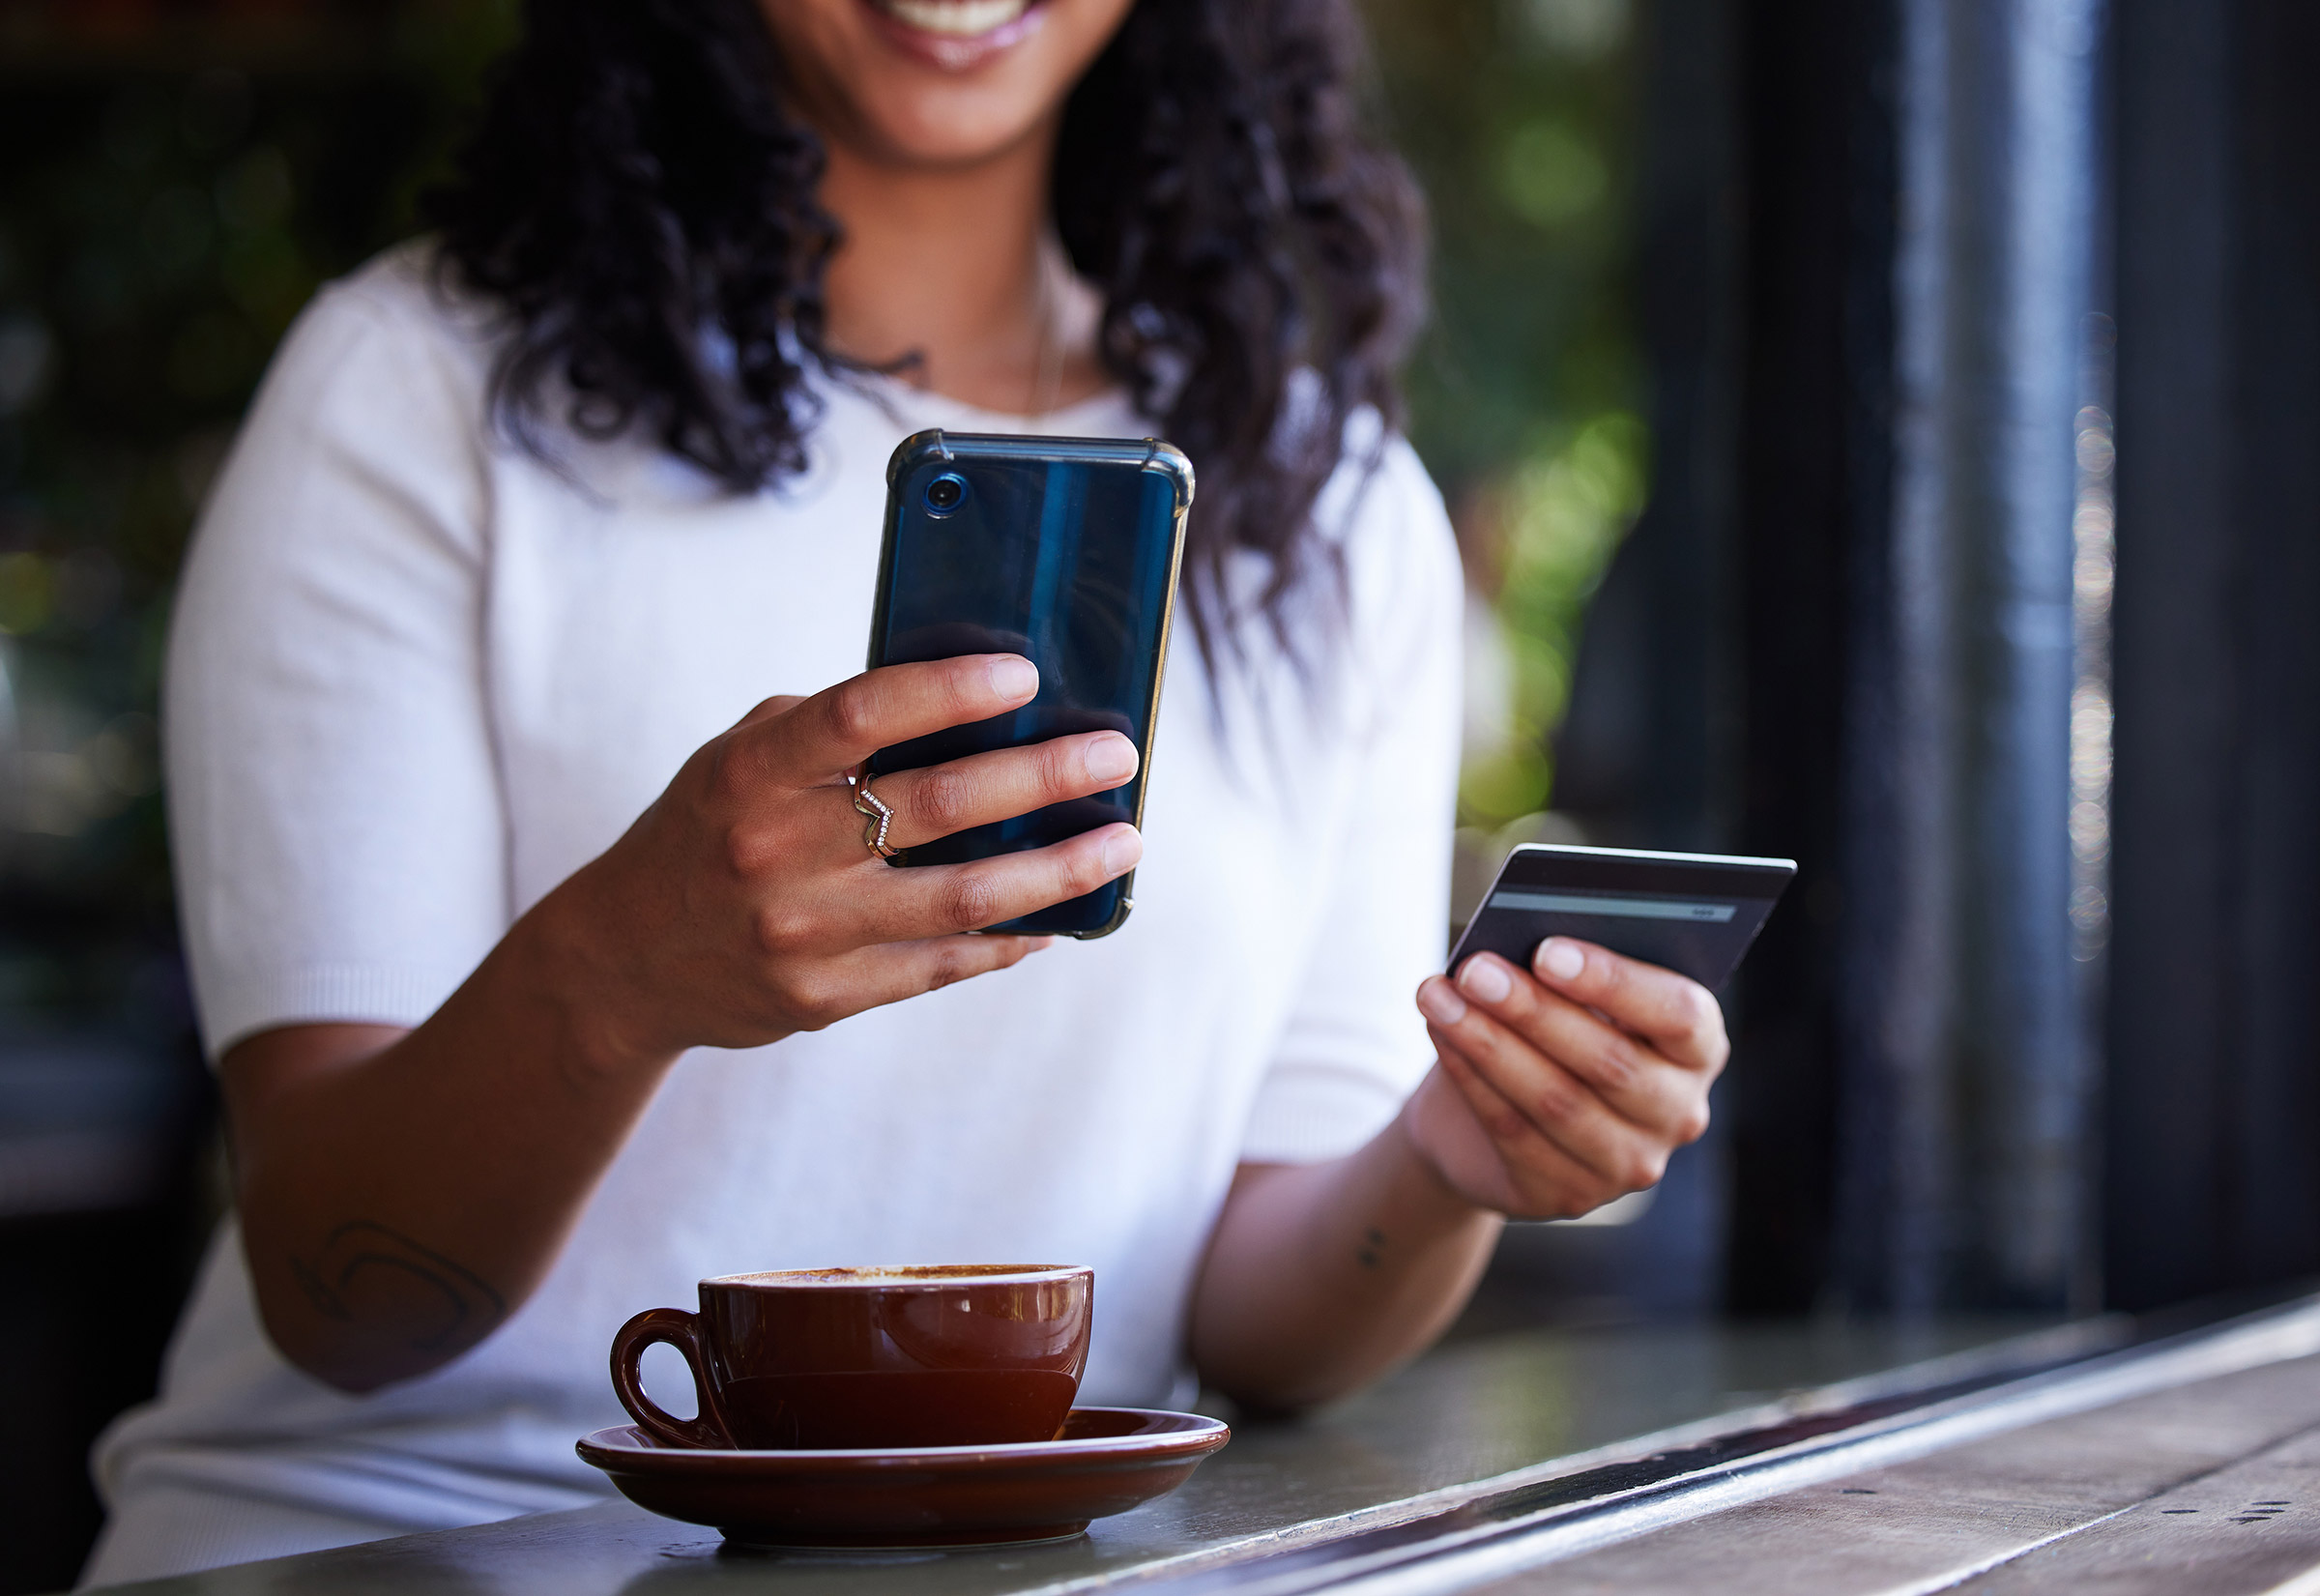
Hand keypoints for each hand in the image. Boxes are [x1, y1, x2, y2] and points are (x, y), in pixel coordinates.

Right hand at [546, 653, 1140, 1068]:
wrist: (624, 961)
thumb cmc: (707, 830)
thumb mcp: (741, 758)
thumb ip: (833, 731)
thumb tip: (970, 705)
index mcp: (752, 771)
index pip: (862, 715)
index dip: (950, 691)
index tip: (1025, 674)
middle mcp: (776, 852)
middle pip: (939, 806)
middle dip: (1045, 775)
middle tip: (1115, 754)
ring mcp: (805, 934)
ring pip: (965, 897)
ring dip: (1060, 868)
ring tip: (1122, 841)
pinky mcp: (827, 998)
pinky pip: (946, 963)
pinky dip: (1013, 938)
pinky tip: (1062, 915)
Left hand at [1400, 938, 1727, 1219]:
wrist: (1497, 1120)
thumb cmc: (1549, 1031)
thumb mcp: (1567, 996)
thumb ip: (1562, 972)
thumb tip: (1514, 945)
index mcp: (1698, 1048)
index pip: (1680, 1015)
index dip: (1614, 982)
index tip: (1548, 950)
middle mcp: (1679, 1112)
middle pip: (1610, 1062)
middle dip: (1533, 1010)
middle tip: (1475, 969)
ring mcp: (1630, 1164)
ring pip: (1557, 1101)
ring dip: (1490, 1043)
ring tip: (1439, 996)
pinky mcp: (1570, 1195)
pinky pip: (1515, 1132)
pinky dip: (1470, 1077)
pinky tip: (1441, 1034)